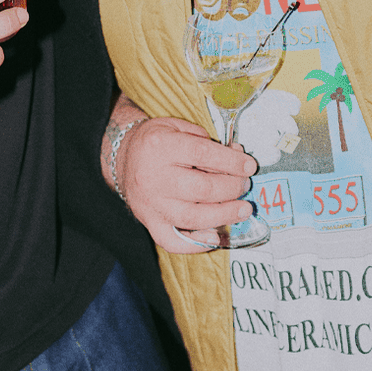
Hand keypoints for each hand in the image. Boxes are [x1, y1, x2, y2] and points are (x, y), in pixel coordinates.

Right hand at [116, 116, 257, 254]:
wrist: (122, 158)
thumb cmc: (157, 141)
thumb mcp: (177, 126)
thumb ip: (207, 140)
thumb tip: (238, 157)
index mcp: (160, 146)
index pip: (202, 154)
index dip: (231, 162)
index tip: (250, 166)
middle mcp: (153, 177)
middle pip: (201, 189)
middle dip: (232, 188)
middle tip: (245, 185)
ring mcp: (150, 203)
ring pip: (191, 217)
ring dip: (224, 215)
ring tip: (243, 209)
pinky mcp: (149, 222)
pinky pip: (172, 241)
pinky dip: (196, 244)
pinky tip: (215, 236)